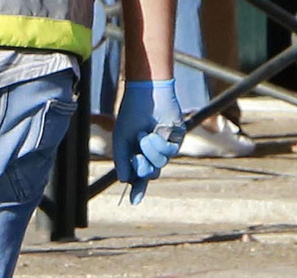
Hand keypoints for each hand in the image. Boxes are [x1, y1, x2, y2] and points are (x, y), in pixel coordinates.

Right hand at [113, 78, 183, 203]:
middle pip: (150, 173)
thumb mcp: (121, 139)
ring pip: (160, 164)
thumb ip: (122, 160)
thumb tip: (124, 181)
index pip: (139, 175)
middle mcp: (152, 152)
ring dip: (150, 151)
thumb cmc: (131, 114)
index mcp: (137, 152)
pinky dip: (160, 143)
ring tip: (144, 135)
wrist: (146, 95)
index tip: (134, 202)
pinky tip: (155, 130)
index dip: (138, 188)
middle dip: (143, 168)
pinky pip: (169, 153)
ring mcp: (165, 147)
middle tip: (138, 156)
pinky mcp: (176, 140)